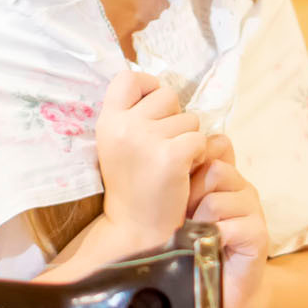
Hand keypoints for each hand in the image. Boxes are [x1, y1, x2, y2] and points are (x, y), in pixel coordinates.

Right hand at [95, 70, 207, 249]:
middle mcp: (124, 127)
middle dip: (175, 117)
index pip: (128, 78)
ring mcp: (147, 141)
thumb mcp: (119, 145)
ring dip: (189, 138)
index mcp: (107, 122)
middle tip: (164, 147)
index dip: (148, 86)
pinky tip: (184, 172)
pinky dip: (200, 154)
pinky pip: (200, 139)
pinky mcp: (171, 157)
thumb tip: (161, 89)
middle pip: (168, 95)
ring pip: (190, 118)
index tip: (154, 107)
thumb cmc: (134, 185)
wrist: (136, 229)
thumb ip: (133, 116)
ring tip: (172, 164)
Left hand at [186, 134, 271, 307]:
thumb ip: (180, 183)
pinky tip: (207, 249)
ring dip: (198, 222)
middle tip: (184, 218)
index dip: (193, 163)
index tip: (178, 189)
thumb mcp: (182, 210)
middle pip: (215, 169)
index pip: (217, 145)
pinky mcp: (258, 234)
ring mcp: (253, 210)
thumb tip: (160, 154)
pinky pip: (228, 227)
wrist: (217, 289)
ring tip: (194, 237)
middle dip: (191, 195)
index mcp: (226, 178)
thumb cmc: (194, 248)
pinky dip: (211, 240)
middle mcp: (243, 189)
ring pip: (216, 200)